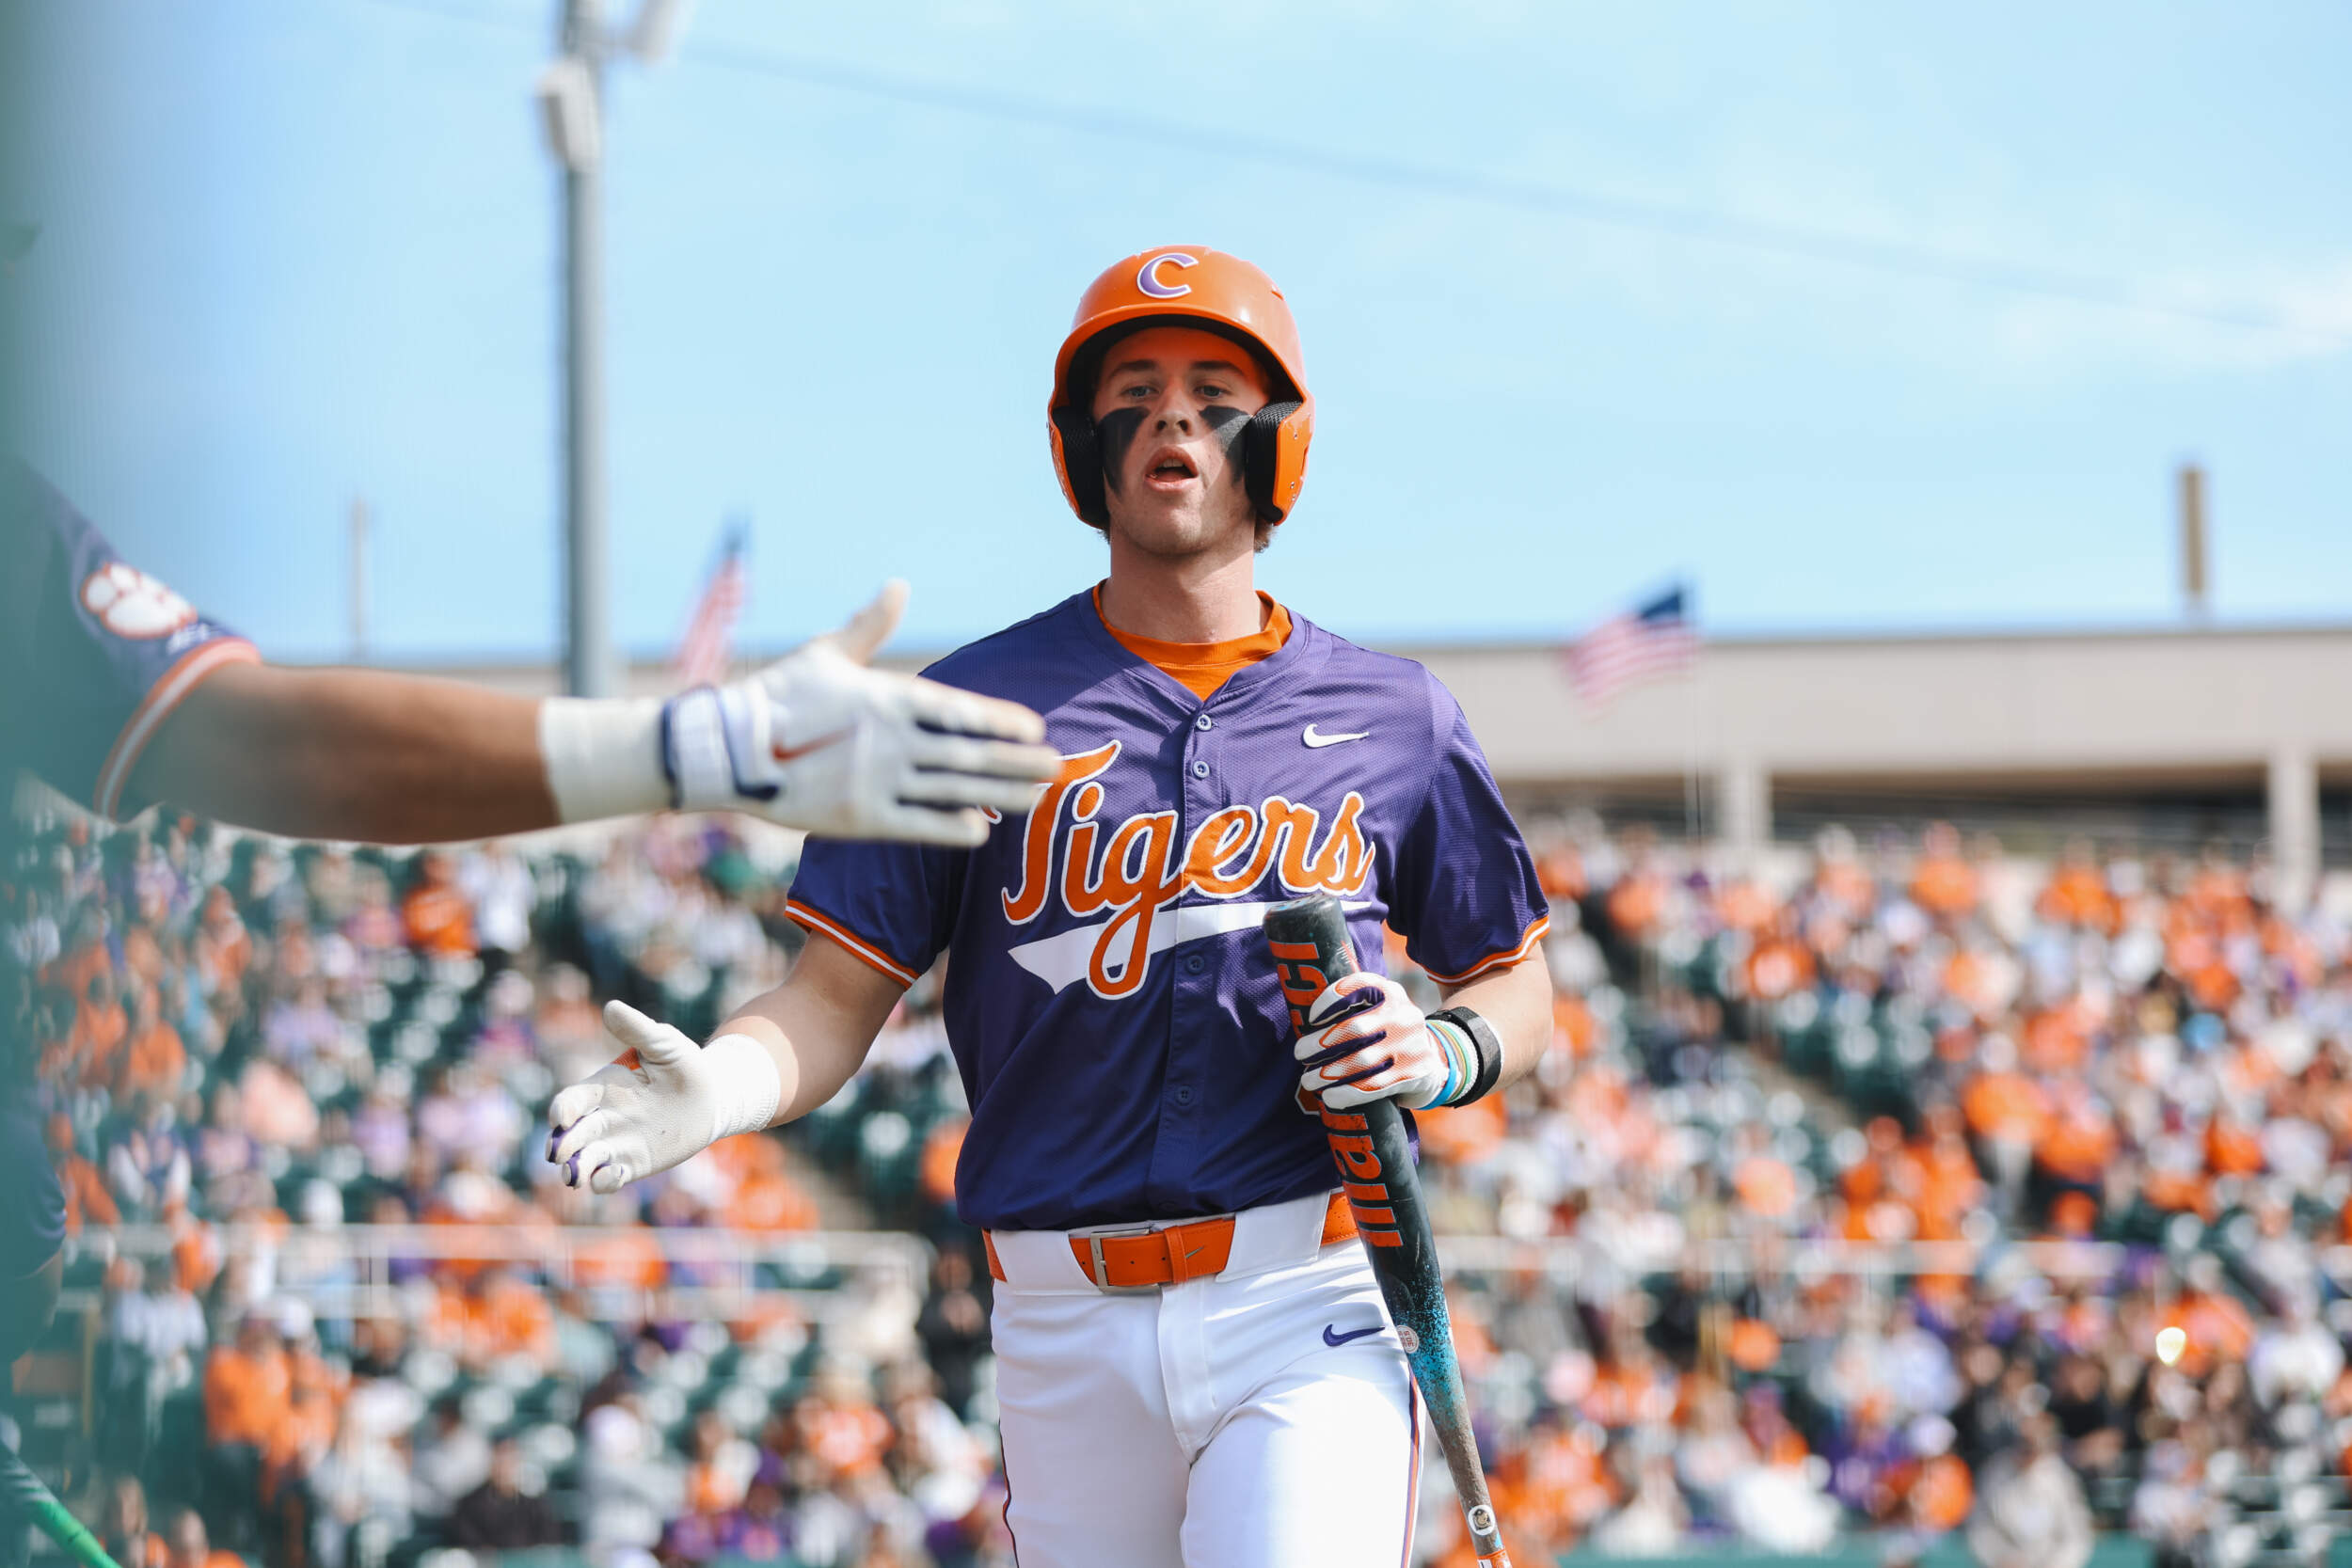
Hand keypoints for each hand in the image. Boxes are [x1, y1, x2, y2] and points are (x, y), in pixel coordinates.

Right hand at [546, 1001, 781, 1193]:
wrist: (714, 1096)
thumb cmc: (686, 1065)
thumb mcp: (664, 1044)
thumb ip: (638, 1030)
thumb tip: (611, 1007)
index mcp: (604, 1087)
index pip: (574, 1100)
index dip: (563, 1109)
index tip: (561, 1117)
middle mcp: (605, 1117)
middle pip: (574, 1134)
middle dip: (563, 1145)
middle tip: (558, 1156)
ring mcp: (618, 1142)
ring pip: (587, 1159)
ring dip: (576, 1169)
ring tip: (573, 1177)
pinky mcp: (634, 1163)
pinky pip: (612, 1176)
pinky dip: (605, 1181)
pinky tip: (607, 1179)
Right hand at [661, 581, 1059, 845]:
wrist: (729, 749)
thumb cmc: (780, 696)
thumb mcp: (828, 653)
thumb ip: (870, 625)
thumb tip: (898, 585)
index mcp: (888, 697)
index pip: (959, 710)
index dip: (1000, 721)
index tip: (1035, 728)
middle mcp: (892, 740)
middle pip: (969, 755)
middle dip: (1018, 762)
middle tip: (1059, 768)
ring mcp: (877, 781)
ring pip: (954, 791)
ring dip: (1001, 795)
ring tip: (1040, 799)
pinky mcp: (859, 818)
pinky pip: (917, 825)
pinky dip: (952, 828)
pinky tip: (983, 831)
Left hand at [1293, 972, 1468, 1111]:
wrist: (1435, 1061)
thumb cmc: (1389, 1033)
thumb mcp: (1380, 1009)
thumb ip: (1352, 1006)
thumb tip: (1301, 1018)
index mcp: (1391, 992)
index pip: (1357, 986)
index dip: (1330, 1001)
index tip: (1311, 1019)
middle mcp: (1404, 1014)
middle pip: (1354, 1028)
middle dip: (1320, 1043)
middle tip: (1300, 1053)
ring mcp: (1411, 1045)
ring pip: (1362, 1061)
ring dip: (1328, 1073)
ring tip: (1309, 1080)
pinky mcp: (1414, 1074)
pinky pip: (1375, 1086)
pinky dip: (1348, 1093)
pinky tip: (1330, 1096)